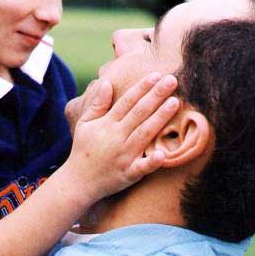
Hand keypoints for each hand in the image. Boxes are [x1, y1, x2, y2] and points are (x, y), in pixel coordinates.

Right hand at [63, 73, 178, 202]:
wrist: (78, 181)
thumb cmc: (83, 148)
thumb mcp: (84, 123)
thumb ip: (97, 104)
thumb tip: (107, 83)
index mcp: (107, 124)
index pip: (127, 101)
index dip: (142, 87)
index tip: (156, 75)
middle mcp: (116, 137)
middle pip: (139, 112)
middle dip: (156, 95)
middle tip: (172, 79)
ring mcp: (123, 155)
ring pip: (145, 133)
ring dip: (160, 118)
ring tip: (175, 102)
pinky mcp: (129, 173)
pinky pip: (142, 167)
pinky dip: (152, 162)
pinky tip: (164, 154)